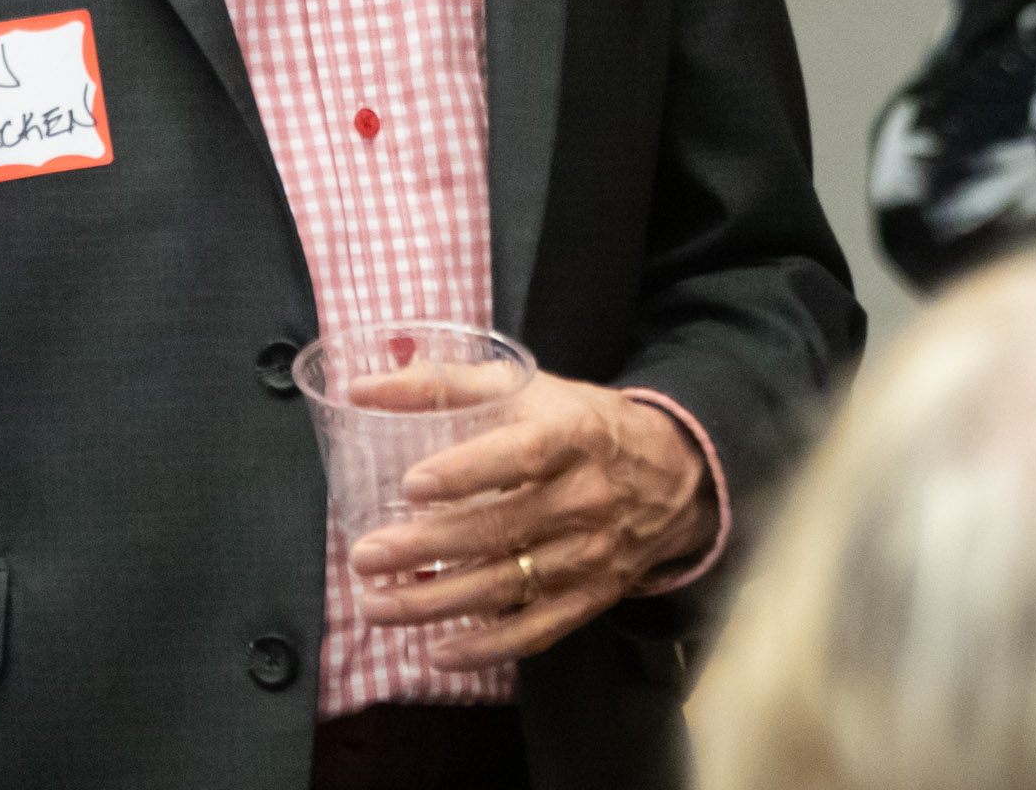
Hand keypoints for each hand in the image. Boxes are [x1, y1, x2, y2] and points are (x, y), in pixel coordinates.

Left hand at [347, 374, 711, 662]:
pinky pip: (539, 631)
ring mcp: (591, 554)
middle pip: (503, 528)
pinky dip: (488, 647)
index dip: (468, 471)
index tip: (412, 485)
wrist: (674, 474)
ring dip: (438, 602)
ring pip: (509, 585)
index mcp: (574, 435)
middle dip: (428, 546)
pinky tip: (438, 651)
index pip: (523, 455)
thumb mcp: (530, 389)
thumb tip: (360, 389)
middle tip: (366, 555)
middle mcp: (587, 498)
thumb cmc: (581, 424)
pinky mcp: (593, 596)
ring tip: (377, 604)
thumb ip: (446, 385)